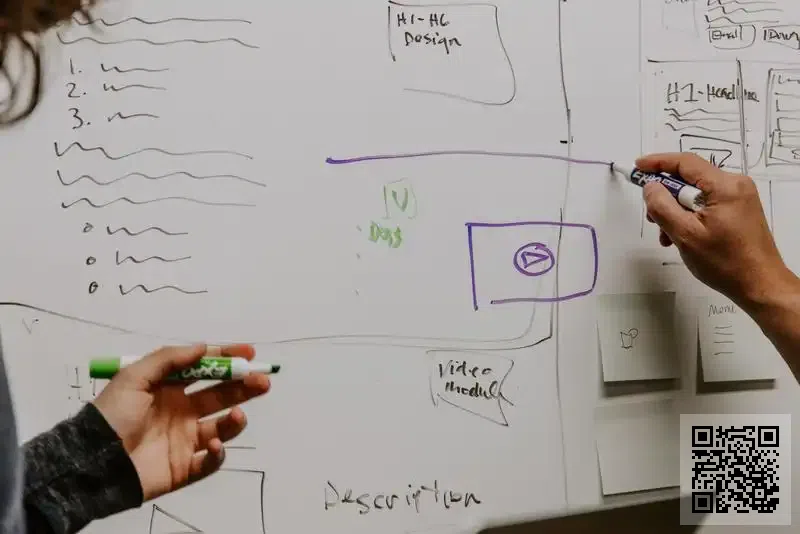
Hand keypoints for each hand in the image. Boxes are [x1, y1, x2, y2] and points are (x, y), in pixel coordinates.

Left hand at [92, 343, 269, 500]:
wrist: (94, 462)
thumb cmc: (112, 415)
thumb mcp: (134, 377)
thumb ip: (169, 359)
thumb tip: (203, 347)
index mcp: (169, 389)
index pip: (205, 370)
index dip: (227, 360)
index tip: (249, 353)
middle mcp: (181, 412)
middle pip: (221, 395)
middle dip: (244, 387)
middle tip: (261, 380)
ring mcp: (185, 440)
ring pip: (222, 427)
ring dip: (235, 419)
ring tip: (237, 414)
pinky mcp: (186, 467)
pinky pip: (212, 460)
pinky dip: (219, 453)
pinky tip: (213, 444)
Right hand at [640, 152, 792, 307]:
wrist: (759, 285)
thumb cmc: (726, 263)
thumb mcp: (685, 234)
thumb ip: (662, 207)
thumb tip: (650, 187)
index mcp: (725, 186)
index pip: (685, 163)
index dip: (658, 162)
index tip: (638, 167)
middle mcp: (735, 186)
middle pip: (689, 179)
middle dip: (666, 197)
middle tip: (652, 217)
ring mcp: (739, 198)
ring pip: (695, 194)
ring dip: (676, 211)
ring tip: (668, 235)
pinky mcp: (738, 210)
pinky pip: (706, 204)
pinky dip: (690, 217)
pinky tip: (682, 237)